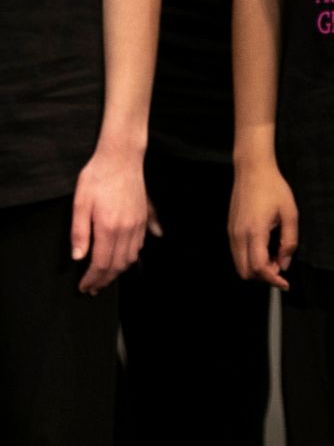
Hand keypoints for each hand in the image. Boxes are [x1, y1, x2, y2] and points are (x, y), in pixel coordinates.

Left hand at [71, 143, 148, 293]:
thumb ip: (79, 232)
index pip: (101, 263)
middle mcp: (127, 228)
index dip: (92, 278)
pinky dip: (131, 256)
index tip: (83, 287)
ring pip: (131, 256)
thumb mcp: (80, 203)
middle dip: (105, 280)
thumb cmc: (98, 177)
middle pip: (118, 264)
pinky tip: (122, 258)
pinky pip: (139, 244)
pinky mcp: (143, 216)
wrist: (122, 157)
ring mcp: (138, 223)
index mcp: (109, 227)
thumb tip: (78, 257)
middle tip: (93, 288)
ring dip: (118, 271)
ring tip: (105, 277)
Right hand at [229, 158, 298, 288]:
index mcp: (254, 232)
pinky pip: (237, 254)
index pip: (258, 268)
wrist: (252, 171)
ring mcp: (232, 234)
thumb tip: (285, 263)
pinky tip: (264, 249)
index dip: (272, 279)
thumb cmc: (273, 188)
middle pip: (245, 272)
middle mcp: (239, 236)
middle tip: (280, 267)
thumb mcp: (290, 212)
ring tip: (274, 256)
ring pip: (239, 265)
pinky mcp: (230, 230)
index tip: (284, 283)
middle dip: (263, 276)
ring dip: (256, 268)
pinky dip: (250, 259)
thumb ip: (289, 240)